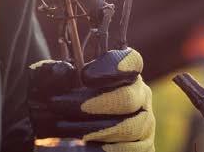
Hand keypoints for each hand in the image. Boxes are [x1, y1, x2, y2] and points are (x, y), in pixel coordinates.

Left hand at [28, 48, 154, 151]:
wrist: (74, 134)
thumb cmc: (67, 103)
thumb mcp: (61, 85)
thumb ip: (59, 73)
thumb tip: (61, 71)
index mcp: (125, 74)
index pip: (132, 61)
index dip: (113, 66)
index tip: (85, 76)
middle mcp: (141, 96)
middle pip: (128, 98)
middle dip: (94, 104)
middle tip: (62, 106)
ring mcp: (145, 124)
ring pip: (129, 127)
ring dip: (95, 130)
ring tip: (65, 129)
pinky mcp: (144, 147)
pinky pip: (130, 150)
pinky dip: (105, 149)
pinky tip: (83, 146)